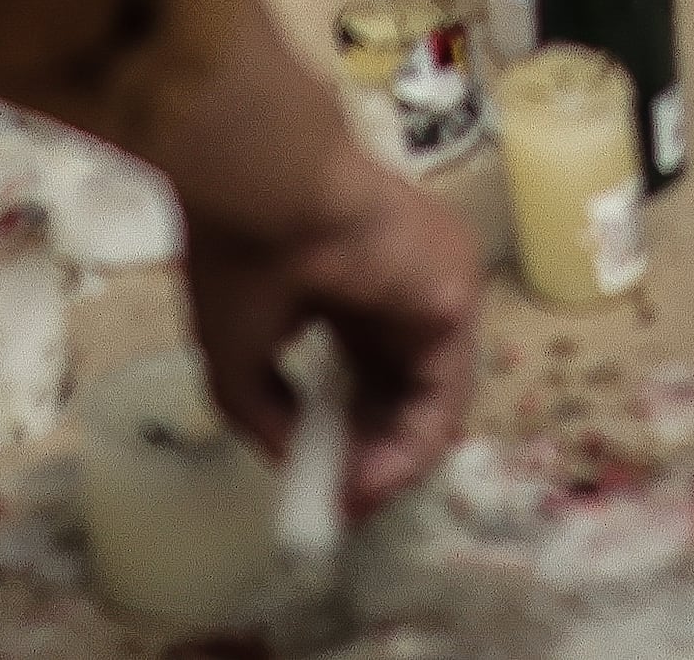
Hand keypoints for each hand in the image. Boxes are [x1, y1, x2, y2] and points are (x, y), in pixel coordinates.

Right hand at [181, 142, 481, 514]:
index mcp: (348, 289)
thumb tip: (298, 459)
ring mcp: (432, 293)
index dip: (341, 435)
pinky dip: (413, 444)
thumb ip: (270, 415)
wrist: (266, 186)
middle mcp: (398, 293)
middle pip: (398, 391)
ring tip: (353, 503)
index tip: (318, 486)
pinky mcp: (456, 297)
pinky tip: (372, 480)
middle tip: (340, 506)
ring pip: (427, 396)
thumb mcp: (237, 358)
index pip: (362, 375)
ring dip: (393, 461)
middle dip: (370, 456)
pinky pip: (444, 389)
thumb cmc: (242, 256)